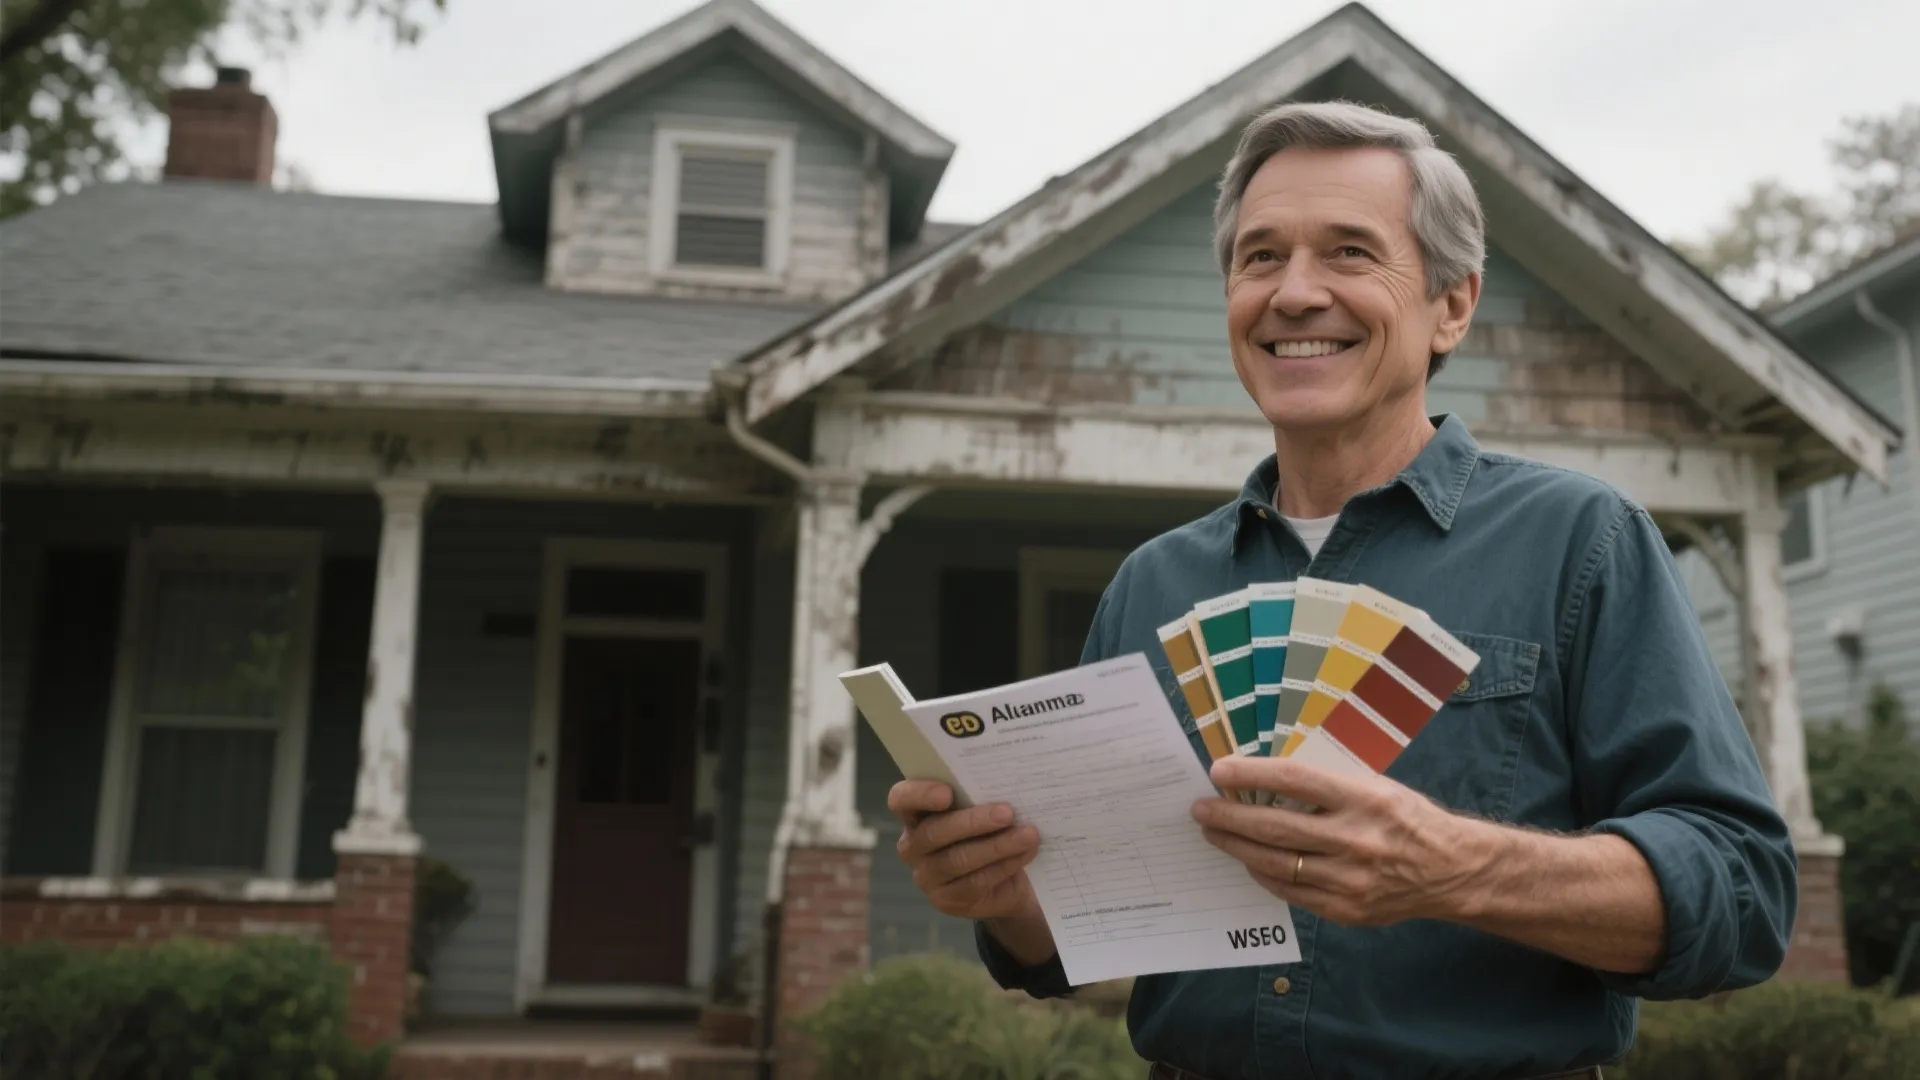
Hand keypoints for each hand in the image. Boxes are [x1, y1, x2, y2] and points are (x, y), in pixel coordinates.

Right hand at [888, 780, 1041, 921]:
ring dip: (997, 845)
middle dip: (973, 821)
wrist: (1004, 879)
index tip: (948, 793)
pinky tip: (1025, 854)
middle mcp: (912, 846)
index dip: (920, 795)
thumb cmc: (988, 831)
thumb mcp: (980, 809)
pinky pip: (975, 882)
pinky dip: (1004, 865)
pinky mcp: (947, 900)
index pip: (901, 800)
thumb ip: (980, 796)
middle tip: (1008, 812)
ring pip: (958, 859)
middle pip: (934, 832)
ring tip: (1028, 834)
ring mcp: (926, 876)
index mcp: (914, 814)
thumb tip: (1005, 782)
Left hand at [1191, 755, 1492, 927]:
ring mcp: (1350, 880)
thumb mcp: (1373, 785)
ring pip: (1275, 863)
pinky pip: (1290, 891)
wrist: (1449, 870)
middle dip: (1228, 817)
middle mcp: (1356, 840)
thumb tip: (1262, 776)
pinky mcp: (1346, 910)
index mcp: (1364, 799)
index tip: (1218, 770)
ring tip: (1214, 833)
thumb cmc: (1404, 817)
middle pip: (1274, 827)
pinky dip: (1263, 873)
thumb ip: (1324, 783)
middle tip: (1199, 808)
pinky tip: (1249, 859)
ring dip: (1236, 847)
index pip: (1293, 781)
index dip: (1249, 774)